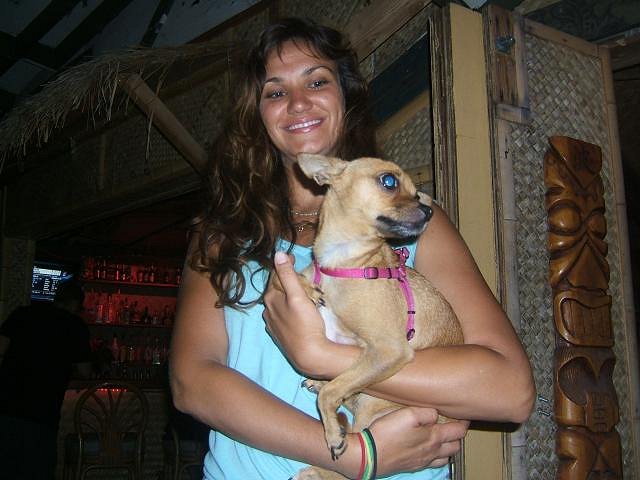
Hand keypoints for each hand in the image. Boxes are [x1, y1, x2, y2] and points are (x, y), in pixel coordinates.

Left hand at [263, 251, 329, 374]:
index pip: (274, 276)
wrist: (310, 355)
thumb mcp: (298, 296)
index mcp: (270, 299)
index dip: (284, 266)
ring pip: (279, 305)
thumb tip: (278, 254)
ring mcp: (273, 325)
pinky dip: (288, 310)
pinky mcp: (281, 336)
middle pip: (276, 291)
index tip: (294, 259)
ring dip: (287, 297)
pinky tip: (297, 312)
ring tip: (300, 292)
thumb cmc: (305, 324)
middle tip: (300, 275)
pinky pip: (283, 317)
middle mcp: (267, 311)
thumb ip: (287, 275)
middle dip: (285, 281)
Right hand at [368, 407, 468, 474]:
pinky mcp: (413, 466)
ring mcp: (423, 461)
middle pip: (456, 446)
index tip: (463, 414)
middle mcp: (433, 452)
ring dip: (448, 446)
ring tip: (442, 436)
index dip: (464, 422)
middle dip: (457, 435)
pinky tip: (428, 448)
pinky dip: (437, 455)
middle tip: (452, 424)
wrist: (370, 456)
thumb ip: (426, 412)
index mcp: (434, 437)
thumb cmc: (388, 432)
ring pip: (446, 457)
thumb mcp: (407, 414)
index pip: (459, 431)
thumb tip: (436, 414)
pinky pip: (434, 463)